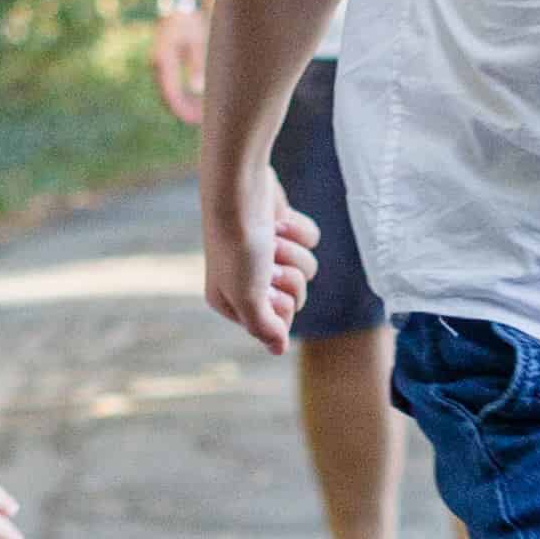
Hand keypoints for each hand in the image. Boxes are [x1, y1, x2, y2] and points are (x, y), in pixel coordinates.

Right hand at [149, 0, 209, 124]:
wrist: (180, 3)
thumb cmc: (191, 19)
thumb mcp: (197, 40)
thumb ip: (197, 63)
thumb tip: (197, 89)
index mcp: (163, 61)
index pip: (171, 95)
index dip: (184, 111)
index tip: (199, 121)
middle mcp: (158, 65)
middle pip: (168, 98)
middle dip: (185, 111)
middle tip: (206, 120)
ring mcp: (160, 65)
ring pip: (170, 93)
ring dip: (185, 104)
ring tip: (205, 112)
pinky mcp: (165, 64)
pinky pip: (172, 86)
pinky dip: (183, 95)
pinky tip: (199, 99)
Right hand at [202, 161, 316, 355]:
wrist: (239, 188)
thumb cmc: (238, 245)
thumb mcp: (248, 296)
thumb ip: (264, 328)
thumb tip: (278, 350)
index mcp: (230, 302)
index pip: (276, 324)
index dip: (280, 305)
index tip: (267, 288)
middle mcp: (246, 280)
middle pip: (295, 297)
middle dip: (289, 277)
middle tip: (269, 262)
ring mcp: (265, 253)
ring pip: (306, 269)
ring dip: (293, 252)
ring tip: (271, 238)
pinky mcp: (281, 228)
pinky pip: (309, 241)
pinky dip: (299, 230)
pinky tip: (279, 220)